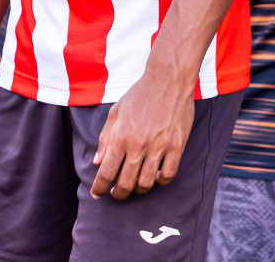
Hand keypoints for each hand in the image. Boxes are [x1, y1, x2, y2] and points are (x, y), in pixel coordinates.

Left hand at [90, 65, 194, 199]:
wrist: (167, 80)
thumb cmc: (139, 95)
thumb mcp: (115, 112)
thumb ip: (105, 138)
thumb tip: (97, 162)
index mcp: (120, 136)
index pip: (106, 171)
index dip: (100, 187)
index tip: (97, 194)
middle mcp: (138, 144)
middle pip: (126, 183)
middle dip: (118, 194)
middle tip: (116, 194)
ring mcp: (159, 147)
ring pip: (146, 183)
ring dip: (138, 190)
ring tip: (134, 186)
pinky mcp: (176, 146)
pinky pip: (168, 175)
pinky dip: (160, 182)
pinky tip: (155, 178)